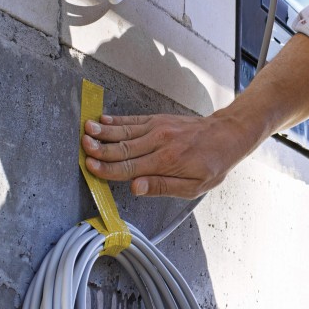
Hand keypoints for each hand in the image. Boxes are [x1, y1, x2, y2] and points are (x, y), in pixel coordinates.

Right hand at [82, 110, 252, 198]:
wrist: (227, 133)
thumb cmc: (212, 163)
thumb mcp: (194, 186)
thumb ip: (162, 186)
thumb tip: (136, 188)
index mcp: (166, 161)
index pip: (129, 167)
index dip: (107, 168)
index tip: (90, 166)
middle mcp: (159, 141)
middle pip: (122, 147)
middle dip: (99, 148)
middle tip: (81, 147)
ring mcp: (158, 127)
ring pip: (124, 131)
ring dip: (103, 131)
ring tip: (85, 130)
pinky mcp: (158, 120)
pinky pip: (133, 121)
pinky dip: (116, 120)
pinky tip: (102, 120)